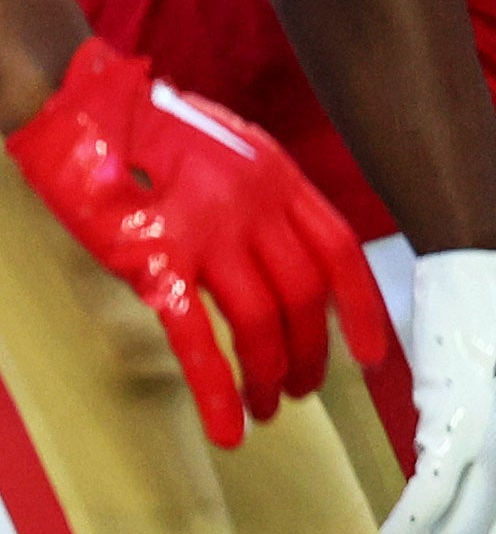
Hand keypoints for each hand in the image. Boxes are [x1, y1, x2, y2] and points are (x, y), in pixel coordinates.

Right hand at [6, 41, 392, 449]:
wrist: (81, 106)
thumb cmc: (147, 126)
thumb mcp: (228, 145)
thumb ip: (261, 194)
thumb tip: (283, 248)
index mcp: (278, 175)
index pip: (341, 252)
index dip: (364, 308)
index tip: (374, 354)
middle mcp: (253, 204)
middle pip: (305, 294)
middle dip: (313, 351)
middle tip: (307, 388)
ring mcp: (206, 232)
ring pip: (261, 320)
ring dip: (271, 373)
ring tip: (270, 406)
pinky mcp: (154, 260)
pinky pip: (196, 337)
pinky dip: (216, 389)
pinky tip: (228, 427)